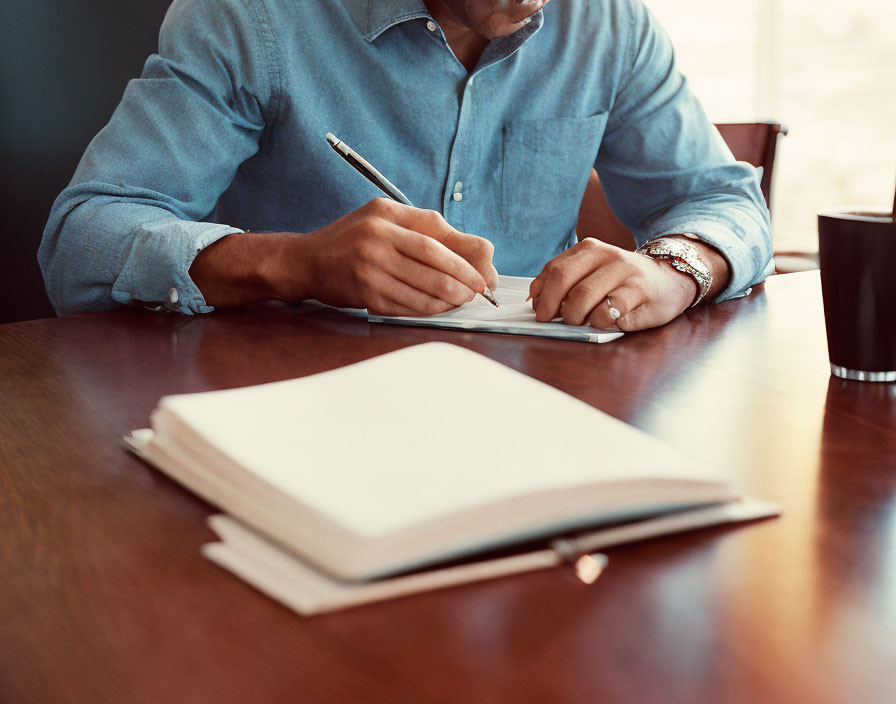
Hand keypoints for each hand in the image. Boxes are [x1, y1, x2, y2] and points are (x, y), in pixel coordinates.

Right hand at [287, 198, 498, 315]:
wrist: (305, 261)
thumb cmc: (351, 238)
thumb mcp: (382, 217)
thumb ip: (422, 227)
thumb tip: (471, 249)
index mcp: (384, 216)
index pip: (433, 237)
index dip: (463, 257)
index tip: (482, 270)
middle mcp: (375, 241)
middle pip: (432, 265)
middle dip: (462, 281)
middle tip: (478, 291)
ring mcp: (369, 270)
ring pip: (422, 290)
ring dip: (449, 300)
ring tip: (462, 300)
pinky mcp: (365, 295)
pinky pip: (406, 307)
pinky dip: (428, 310)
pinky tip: (439, 308)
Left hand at [528, 237, 698, 330]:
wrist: (669, 279)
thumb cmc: (623, 280)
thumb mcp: (592, 271)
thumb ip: (564, 279)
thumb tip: (534, 298)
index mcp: (590, 249)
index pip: (554, 270)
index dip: (542, 294)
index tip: (539, 310)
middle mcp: (607, 256)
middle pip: (564, 282)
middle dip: (552, 306)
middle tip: (555, 319)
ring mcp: (625, 273)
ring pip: (583, 299)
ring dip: (577, 317)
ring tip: (584, 320)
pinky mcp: (640, 293)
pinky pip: (608, 313)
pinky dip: (600, 322)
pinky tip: (606, 320)